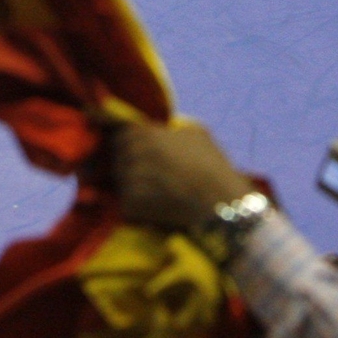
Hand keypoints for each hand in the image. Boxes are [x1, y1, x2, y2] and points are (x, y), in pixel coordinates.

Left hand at [112, 120, 251, 228]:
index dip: (128, 144)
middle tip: (148, 177)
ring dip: (132, 187)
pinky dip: (137, 208)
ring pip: (120, 182)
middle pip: (117, 158)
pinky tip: (156, 208)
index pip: (121, 134)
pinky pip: (126, 204)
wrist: (220, 202)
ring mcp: (129, 180)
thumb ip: (174, 129)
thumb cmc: (212, 166)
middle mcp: (133, 153)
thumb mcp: (197, 133)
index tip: (137, 152)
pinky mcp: (131, 205)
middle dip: (128, 165)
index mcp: (145, 133)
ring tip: (155, 193)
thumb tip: (166, 130)